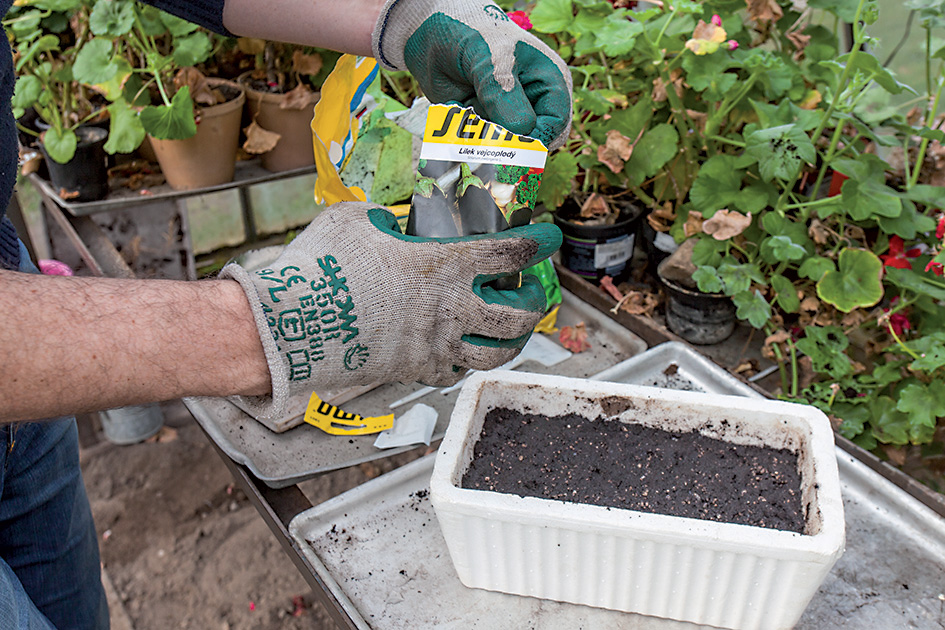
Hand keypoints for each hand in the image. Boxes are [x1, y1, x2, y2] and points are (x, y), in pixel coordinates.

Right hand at [222, 202, 561, 417]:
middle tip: (532, 293)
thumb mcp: (355, 220)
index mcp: (441, 265)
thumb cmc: (319, 267)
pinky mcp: (413, 371)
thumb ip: (386, 218)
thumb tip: (392, 222)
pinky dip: (465, 362)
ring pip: (495, 354)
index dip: (536, 243)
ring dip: (513, 342)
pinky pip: (454, 372)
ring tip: (513, 332)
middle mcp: (449, 310)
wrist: (288, 328)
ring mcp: (433, 346)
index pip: (509, 253)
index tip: (547, 237)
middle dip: (535, 303)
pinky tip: (461, 352)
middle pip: (519, 316)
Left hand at [372, 0, 572, 149]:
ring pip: (503, 146)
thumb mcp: (491, 60)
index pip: (556, 121)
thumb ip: (504, 94)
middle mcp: (531, 102)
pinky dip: (465, 135)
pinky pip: (478, 143)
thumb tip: (521, 132)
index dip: (539, 137)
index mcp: (548, 81)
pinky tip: (456, 110)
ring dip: (482, 138)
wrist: (432, 32)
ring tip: (466, 111)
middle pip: (532, 141)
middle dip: (508, 143)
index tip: (514, 145)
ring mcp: (505, 115)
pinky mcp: (482, 124)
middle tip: (485, 136)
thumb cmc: (472, 34)